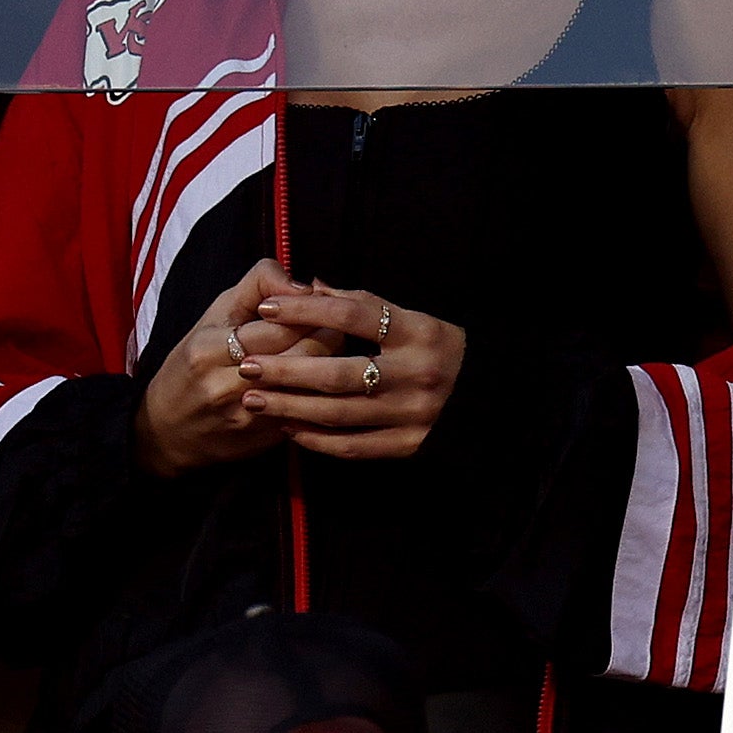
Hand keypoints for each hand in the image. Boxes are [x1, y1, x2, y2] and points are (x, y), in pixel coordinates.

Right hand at [135, 259, 347, 476]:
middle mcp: (228, 384)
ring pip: (315, 381)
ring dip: (332, 362)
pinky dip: (323, 391)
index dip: (313, 310)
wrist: (166, 431)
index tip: (320, 302)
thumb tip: (306, 283)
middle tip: (333, 325)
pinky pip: (312, 408)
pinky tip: (320, 381)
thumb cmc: (196, 362)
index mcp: (210, 348)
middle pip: (307, 351)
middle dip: (330, 333)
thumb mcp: (215, 314)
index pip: (284, 323)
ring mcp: (250, 415)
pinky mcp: (267, 437)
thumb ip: (259, 284)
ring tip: (330, 350)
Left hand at [242, 281, 466, 459]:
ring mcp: (414, 413)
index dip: (307, 309)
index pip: (355, 315)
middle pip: (338, 372)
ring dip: (289, 406)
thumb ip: (363, 305)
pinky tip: (288, 427)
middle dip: (285, 369)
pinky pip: (351, 446)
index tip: (266, 307)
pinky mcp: (408, 444)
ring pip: (337, 413)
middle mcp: (419, 373)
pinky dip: (315, 438)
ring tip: (254, 398)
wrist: (486, 397)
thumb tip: (311, 286)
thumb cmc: (437, 350)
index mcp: (420, 332)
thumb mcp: (413, 318)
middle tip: (246, 364)